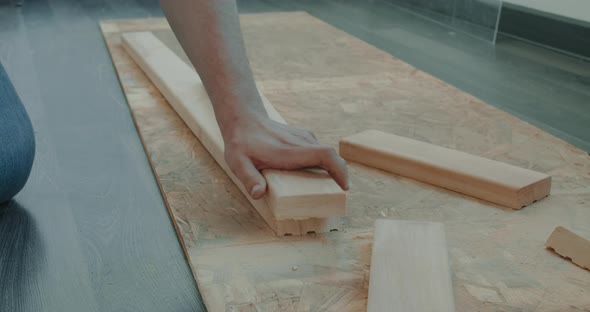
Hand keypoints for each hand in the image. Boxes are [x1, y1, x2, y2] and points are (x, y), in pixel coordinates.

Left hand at [222, 113, 348, 198]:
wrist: (244, 118)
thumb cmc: (241, 143)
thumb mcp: (237, 162)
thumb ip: (248, 178)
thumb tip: (258, 194)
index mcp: (290, 151)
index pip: (324, 155)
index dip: (339, 170)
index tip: (344, 186)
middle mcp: (301, 142)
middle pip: (331, 155)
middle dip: (341, 173)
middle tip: (340, 191)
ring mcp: (303, 138)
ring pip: (326, 153)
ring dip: (333, 168)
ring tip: (330, 186)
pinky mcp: (303, 137)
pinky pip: (319, 150)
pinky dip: (325, 162)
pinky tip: (316, 174)